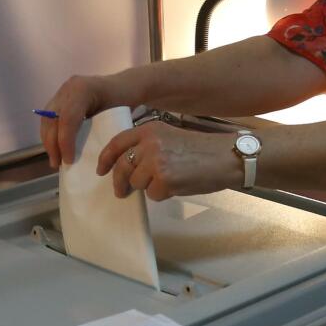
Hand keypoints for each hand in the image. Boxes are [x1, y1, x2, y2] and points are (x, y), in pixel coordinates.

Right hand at [40, 75, 127, 169]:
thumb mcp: (116, 115)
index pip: (67, 119)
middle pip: (51, 119)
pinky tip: (56, 149)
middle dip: (52, 144)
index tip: (68, 160)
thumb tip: (86, 159)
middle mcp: (68, 89)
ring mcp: (62, 92)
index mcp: (82, 90)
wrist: (125, 85)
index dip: (64, 141)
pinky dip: (51, 135)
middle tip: (57, 163)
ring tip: (55, 160)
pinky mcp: (60, 98)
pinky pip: (49, 118)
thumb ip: (100, 133)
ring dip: (48, 141)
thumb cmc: (125, 100)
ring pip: (46, 119)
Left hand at [96, 123, 238, 200]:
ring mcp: (155, 162)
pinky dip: (163, 195)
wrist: (225, 157)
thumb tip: (129, 166)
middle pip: (122, 166)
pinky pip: (153, 194)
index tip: (101, 169)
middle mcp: (149, 143)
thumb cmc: (201, 150)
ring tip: (168, 181)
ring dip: (149, 187)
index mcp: (149, 130)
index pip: (117, 143)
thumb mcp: (170, 137)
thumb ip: (148, 146)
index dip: (105, 158)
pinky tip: (178, 186)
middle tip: (121, 191)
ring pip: (137, 182)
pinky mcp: (164, 180)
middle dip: (119, 182)